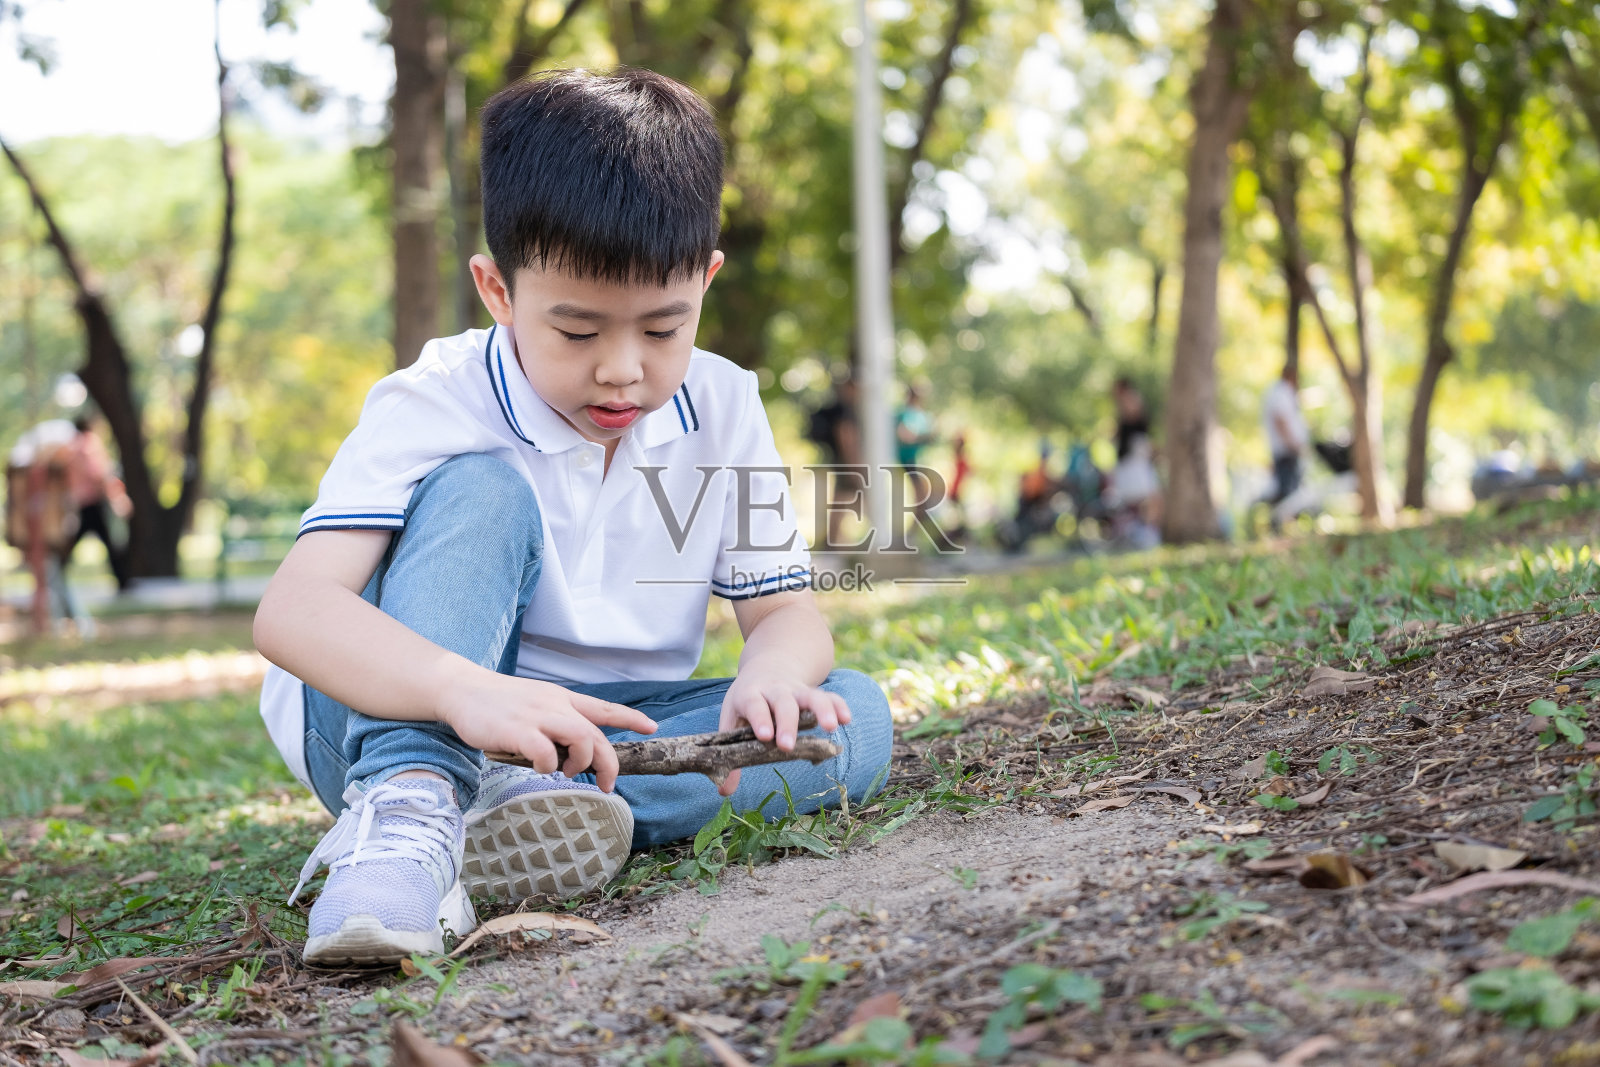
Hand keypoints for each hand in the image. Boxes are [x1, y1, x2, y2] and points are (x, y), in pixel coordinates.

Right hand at [440, 672, 655, 791]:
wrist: (461, 690)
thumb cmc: (498, 704)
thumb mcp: (535, 705)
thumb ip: (556, 722)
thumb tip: (572, 753)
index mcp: (561, 698)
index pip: (602, 708)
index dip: (630, 717)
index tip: (652, 727)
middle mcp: (555, 705)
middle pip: (595, 733)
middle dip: (608, 763)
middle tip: (607, 785)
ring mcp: (537, 716)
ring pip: (580, 738)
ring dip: (581, 762)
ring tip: (567, 772)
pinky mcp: (517, 730)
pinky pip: (545, 752)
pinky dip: (547, 765)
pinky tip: (536, 767)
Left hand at [716, 672, 850, 796]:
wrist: (767, 667)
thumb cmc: (747, 701)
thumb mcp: (731, 720)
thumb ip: (727, 753)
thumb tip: (724, 792)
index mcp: (750, 694)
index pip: (754, 704)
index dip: (760, 719)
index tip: (765, 736)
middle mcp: (774, 690)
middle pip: (783, 703)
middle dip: (787, 723)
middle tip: (787, 746)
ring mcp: (796, 690)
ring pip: (810, 696)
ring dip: (821, 710)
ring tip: (831, 728)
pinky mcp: (813, 692)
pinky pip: (828, 696)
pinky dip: (838, 705)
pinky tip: (846, 720)